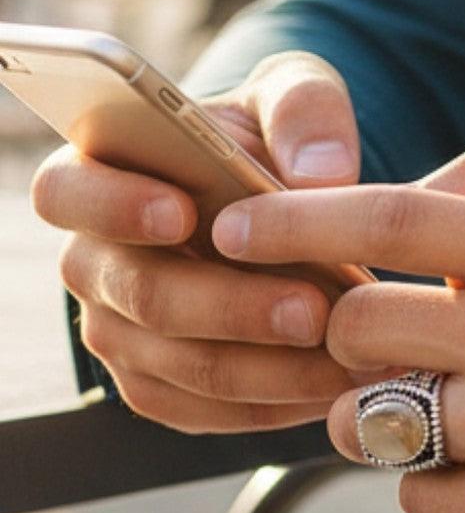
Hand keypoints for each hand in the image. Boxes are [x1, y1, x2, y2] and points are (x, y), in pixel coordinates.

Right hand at [32, 52, 361, 432]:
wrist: (283, 214)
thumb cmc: (271, 144)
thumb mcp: (294, 100)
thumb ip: (305, 113)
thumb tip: (323, 175)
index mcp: (102, 176)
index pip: (68, 190)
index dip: (115, 204)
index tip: (181, 212)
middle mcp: (98, 262)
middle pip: (145, 296)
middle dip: (234, 308)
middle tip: (313, 311)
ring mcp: (124, 333)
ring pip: (184, 366)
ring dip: (271, 369)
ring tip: (349, 359)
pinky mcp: (163, 387)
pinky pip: (211, 412)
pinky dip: (277, 404)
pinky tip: (337, 388)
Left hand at [213, 147, 464, 512]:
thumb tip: (391, 199)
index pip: (391, 219)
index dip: (295, 219)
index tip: (231, 225)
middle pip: (354, 326)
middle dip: (345, 330)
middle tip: (384, 337)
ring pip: (371, 421)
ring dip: (385, 410)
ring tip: (453, 404)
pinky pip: (416, 494)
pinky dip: (433, 476)